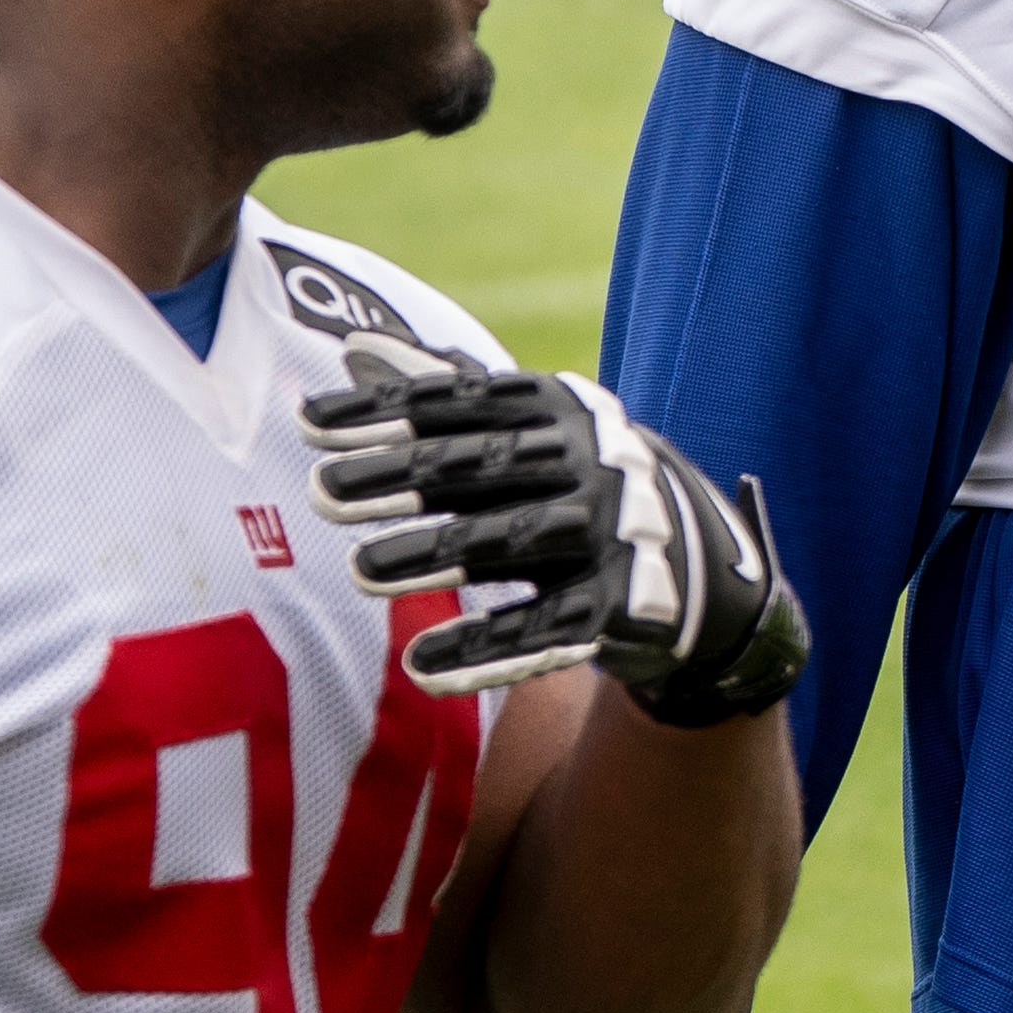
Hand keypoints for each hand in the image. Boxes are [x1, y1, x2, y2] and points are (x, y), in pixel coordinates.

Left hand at [297, 342, 808, 725]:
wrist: (703, 571)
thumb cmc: (581, 485)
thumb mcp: (528, 430)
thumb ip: (442, 393)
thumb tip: (351, 348)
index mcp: (561, 408)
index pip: (462, 403)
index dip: (386, 413)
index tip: (309, 424)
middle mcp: (590, 462)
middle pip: (483, 466)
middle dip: (400, 478)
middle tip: (320, 493)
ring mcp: (610, 533)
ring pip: (512, 542)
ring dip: (435, 556)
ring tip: (360, 574)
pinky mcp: (621, 607)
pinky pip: (545, 631)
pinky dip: (484, 651)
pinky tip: (420, 665)